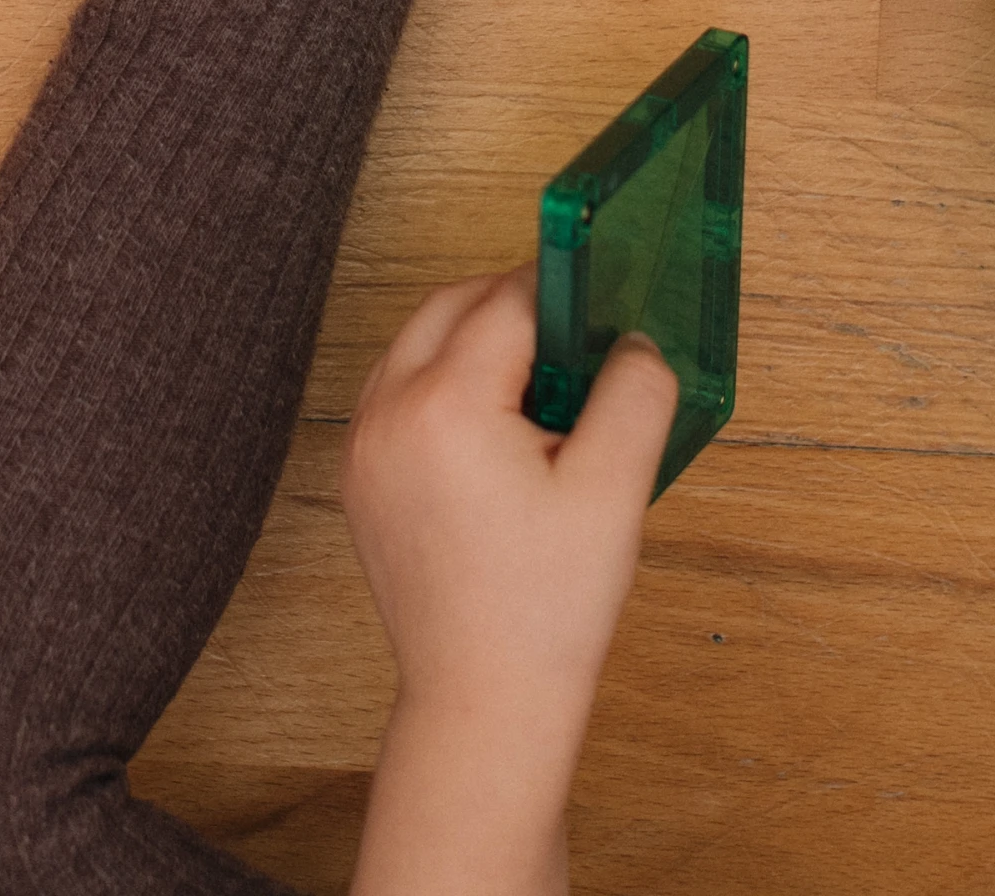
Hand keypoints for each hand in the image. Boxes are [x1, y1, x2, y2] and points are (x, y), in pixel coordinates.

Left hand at [341, 262, 676, 895]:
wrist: (483, 700)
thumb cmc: (546, 606)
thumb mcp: (614, 489)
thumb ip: (635, 393)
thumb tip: (634, 339)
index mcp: (445, 404)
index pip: (509, 300)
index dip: (565, 294)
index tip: (606, 304)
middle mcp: (387, 413)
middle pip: (450, 307)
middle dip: (515, 307)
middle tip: (580, 342)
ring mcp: (362, 448)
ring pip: (416, 345)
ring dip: (474, 341)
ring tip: (543, 390)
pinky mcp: (359, 480)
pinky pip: (397, 394)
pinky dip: (442, 385)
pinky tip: (497, 431)